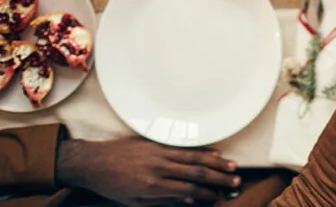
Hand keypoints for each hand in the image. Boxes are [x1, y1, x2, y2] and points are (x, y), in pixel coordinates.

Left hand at [56, 138, 238, 204]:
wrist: (92, 162)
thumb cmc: (111, 185)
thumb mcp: (132, 202)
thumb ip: (161, 202)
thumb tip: (187, 200)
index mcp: (152, 186)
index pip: (188, 191)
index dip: (207, 195)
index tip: (220, 198)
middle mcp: (159, 168)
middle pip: (196, 173)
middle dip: (219, 179)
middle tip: (236, 182)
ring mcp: (159, 153)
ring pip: (194, 157)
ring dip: (216, 162)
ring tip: (232, 167)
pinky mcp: (157, 142)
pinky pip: (183, 147)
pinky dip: (201, 150)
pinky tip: (214, 153)